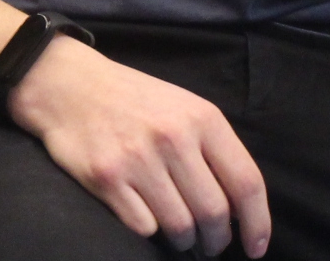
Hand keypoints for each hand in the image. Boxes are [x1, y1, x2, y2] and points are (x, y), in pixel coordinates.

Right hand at [6, 34, 269, 256]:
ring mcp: (139, 159)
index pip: (246, 182)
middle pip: (214, 212)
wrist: (71, 85)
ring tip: (181, 236)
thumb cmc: (135, 101)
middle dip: (217, 240)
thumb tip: (241, 207)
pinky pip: (143, 227)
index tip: (256, 248)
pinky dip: (150, 231)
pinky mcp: (106, 178)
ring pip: (180, 226)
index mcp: (203, 118)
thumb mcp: (184, 108)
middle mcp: (174, 137)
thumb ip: (213, 149)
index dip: (258, 223)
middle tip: (211, 245)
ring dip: (184, 241)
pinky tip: (147, 217)